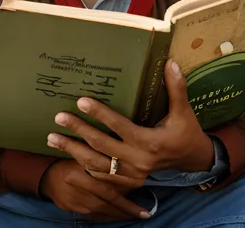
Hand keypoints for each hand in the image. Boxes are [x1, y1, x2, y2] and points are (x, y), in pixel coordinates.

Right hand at [39, 159, 152, 221]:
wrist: (48, 177)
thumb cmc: (71, 159)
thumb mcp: (85, 152)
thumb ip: (102, 157)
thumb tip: (128, 161)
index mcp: (83, 166)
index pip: (108, 176)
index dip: (126, 182)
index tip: (142, 184)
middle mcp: (80, 185)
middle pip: (109, 196)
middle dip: (128, 206)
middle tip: (145, 212)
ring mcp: (78, 200)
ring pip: (104, 210)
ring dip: (122, 213)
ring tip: (139, 216)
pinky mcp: (76, 210)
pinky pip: (97, 217)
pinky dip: (110, 217)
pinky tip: (121, 217)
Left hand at [47, 60, 213, 185]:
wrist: (192, 160)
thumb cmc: (186, 131)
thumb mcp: (184, 111)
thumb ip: (177, 88)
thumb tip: (171, 63)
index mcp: (150, 142)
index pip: (120, 126)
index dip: (100, 114)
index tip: (81, 101)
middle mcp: (138, 160)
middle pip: (101, 145)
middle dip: (78, 130)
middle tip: (59, 117)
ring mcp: (131, 174)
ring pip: (96, 164)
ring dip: (72, 150)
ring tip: (52, 137)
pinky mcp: (127, 181)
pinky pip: (100, 176)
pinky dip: (82, 166)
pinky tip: (66, 155)